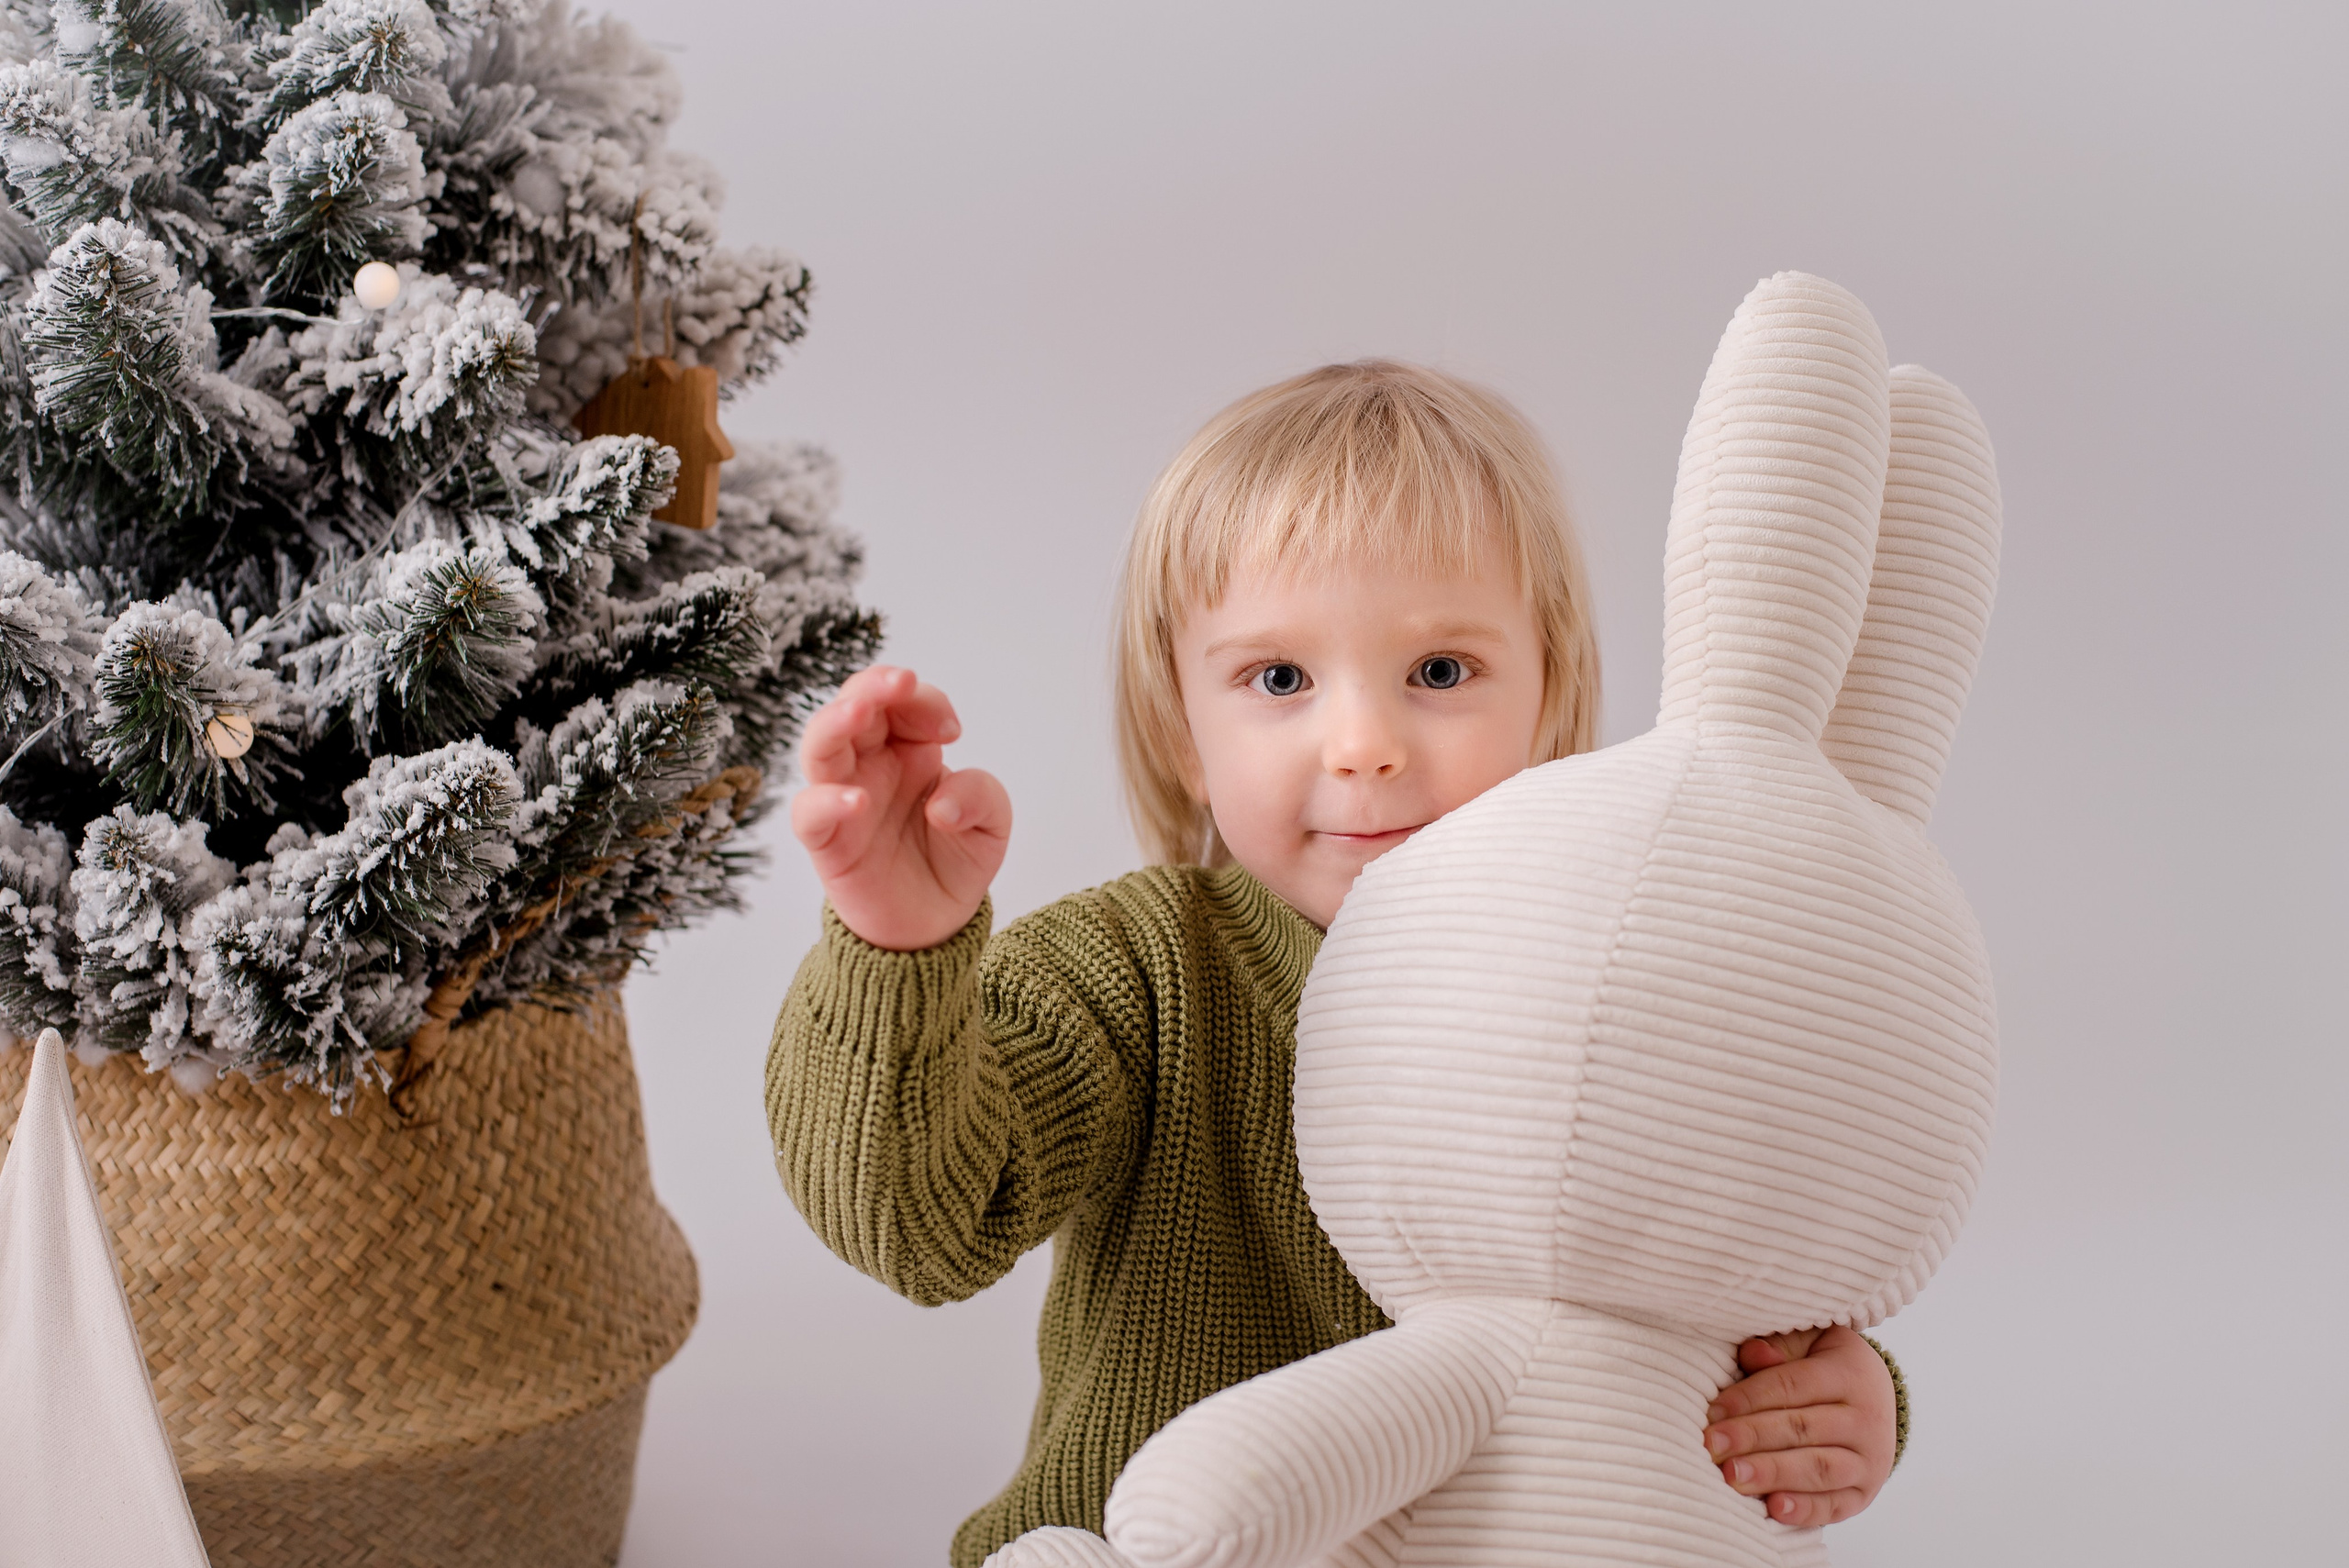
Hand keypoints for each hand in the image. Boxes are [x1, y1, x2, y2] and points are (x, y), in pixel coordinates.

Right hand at [790, 666, 1011, 950]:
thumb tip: (941, 802)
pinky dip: (825, 801)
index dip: (924, 702)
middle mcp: (870, 765)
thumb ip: (982, 796)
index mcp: (907, 749)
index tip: (952, 732)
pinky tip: (856, 801)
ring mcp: (844, 799)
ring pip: (819, 745)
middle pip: (853, 705)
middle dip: (873, 685)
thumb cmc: (954, 860)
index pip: (902, 702)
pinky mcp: (828, 842)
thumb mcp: (990, 825)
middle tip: (899, 681)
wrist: (933, 924)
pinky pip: (809, 812)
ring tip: (856, 712)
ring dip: (833, 722)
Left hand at [1702, 1325, 1897, 1528]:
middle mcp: (1866, 1419)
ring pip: (1819, 1468)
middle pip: (1803, 1428)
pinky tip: (1774, 1508)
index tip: (1712, 1413)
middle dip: (1752, 1437)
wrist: (1877, 1403)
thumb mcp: (1808, 1344)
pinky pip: (1835, 1505)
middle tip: (1713, 1447)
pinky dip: (1805, 1510)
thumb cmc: (1825, 1368)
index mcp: (1849, 1374)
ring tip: (1733, 1476)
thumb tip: (1752, 1353)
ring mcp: (1869, 1461)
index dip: (1749, 1398)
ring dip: (1773, 1474)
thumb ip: (1779, 1348)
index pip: (1793, 1385)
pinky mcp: (1864, 1494)